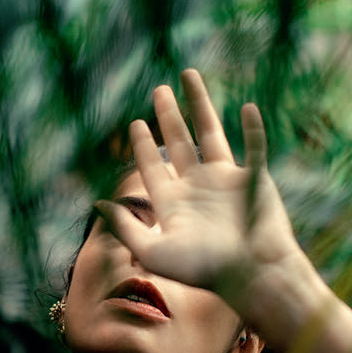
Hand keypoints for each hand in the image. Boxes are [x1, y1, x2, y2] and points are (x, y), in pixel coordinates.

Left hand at [96, 69, 299, 317]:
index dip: (142, 145)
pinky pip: (254, 147)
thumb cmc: (204, 270)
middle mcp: (197, 187)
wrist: (253, 276)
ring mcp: (226, 181)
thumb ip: (125, 227)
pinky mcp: (254, 178)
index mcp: (173, 203)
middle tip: (158, 89)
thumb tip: (96, 204)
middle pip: (178, 142)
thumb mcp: (153, 250)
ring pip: (210, 133)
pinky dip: (252, 128)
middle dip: (167, 116)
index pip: (152, 166)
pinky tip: (247, 107)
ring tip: (188, 76)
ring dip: (200, 104)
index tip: (135, 123)